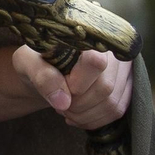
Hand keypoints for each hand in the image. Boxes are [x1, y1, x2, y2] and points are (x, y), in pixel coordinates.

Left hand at [11, 46, 132, 128]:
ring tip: (66, 109)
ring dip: (84, 115)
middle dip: (77, 104)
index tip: (60, 86)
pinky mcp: (127, 86)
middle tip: (58, 103)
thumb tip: (63, 101)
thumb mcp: (27, 63)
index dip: (77, 83)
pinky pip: (117, 110)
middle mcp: (112, 49)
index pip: (95, 62)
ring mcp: (124, 68)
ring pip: (112, 103)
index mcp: (88, 35)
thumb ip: (42, 76)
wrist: (46, 68)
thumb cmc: (36, 61)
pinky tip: (77, 116)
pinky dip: (94, 119)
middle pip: (105, 87)